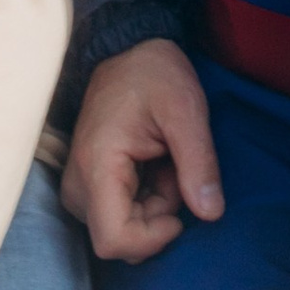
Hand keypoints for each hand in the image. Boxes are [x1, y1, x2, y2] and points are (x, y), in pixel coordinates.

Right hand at [63, 38, 224, 261]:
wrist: (129, 49)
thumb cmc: (155, 74)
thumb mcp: (186, 109)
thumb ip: (198, 162)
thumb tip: (211, 214)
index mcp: (97, 165)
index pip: (113, 240)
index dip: (151, 239)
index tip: (180, 211)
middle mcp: (77, 185)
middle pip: (121, 237)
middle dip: (158, 215)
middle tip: (173, 167)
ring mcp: (79, 188)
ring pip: (123, 228)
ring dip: (154, 205)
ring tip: (164, 159)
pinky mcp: (87, 187)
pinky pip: (120, 215)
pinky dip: (146, 198)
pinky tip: (153, 163)